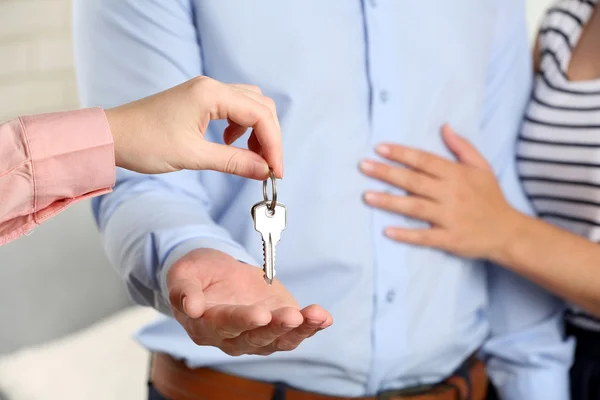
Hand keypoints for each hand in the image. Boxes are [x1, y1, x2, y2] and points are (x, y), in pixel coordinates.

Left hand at [104, 76, 282, 178]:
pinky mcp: (200, 100)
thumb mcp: (193, 156)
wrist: (112, 136)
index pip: (260, 115)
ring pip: (250, 105)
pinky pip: (234, 108)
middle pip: (261, 106)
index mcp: (211, 94)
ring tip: (251, 157)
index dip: (274, 145)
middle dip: (270, 137)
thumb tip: (264, 171)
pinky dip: (242, 127)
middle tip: (268, 167)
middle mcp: (212, 87)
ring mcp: (206, 91)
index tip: (276, 171)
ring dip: (257, 131)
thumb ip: (234, 162)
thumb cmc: (145, 143)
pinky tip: (231, 144)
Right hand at [167, 249, 332, 355]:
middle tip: (290, 316)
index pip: (225, 325)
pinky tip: (324, 318)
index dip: (242, 321)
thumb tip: (191, 307)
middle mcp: (234, 337)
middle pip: (256, 338)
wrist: (216, 273)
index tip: (259, 314)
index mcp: (207, 326)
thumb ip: (183, 291)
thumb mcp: (183, 274)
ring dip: (299, 330)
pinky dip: (312, 326)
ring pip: (280, 340)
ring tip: (315, 316)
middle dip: (275, 327)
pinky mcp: (278, 324)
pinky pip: (296, 331)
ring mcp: (259, 333)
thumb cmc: (198, 274)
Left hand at [359, 124, 521, 259]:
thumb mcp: (482, 167)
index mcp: (456, 175)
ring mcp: (449, 217)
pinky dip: (406, 235)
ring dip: (389, 202)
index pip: (424, 160)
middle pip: (413, 181)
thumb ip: (462, 147)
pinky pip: (424, 236)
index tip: (379, 148)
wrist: (508, 232)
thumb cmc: (490, 198)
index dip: (401, 153)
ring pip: (414, 207)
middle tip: (363, 166)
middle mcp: (451, 194)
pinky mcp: (449, 238)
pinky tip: (387, 231)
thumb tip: (444, 126)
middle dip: (387, 173)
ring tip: (367, 196)